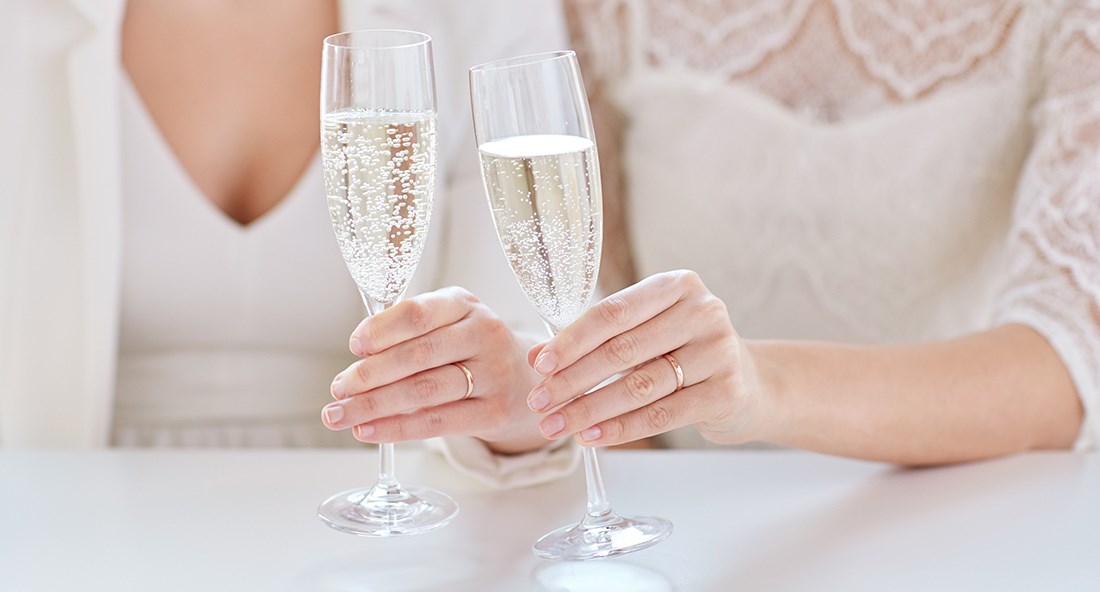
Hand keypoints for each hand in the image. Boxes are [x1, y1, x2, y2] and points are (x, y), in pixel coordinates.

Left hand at [321, 287, 545, 453]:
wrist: (523, 380)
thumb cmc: (469, 350)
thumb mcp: (447, 323)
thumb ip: (409, 332)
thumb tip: (358, 360)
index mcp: (464, 304)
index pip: (419, 313)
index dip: (382, 329)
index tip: (354, 346)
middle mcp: (484, 333)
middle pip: (419, 355)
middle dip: (370, 374)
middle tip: (338, 389)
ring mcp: (494, 373)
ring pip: (425, 391)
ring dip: (374, 405)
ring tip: (339, 415)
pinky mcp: (495, 411)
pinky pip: (438, 423)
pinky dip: (397, 429)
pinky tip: (368, 431)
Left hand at [526, 270, 768, 446]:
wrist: (750, 384)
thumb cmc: (685, 353)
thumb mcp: (644, 335)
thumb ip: (595, 340)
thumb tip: (538, 359)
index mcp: (676, 286)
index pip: (613, 312)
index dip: (572, 339)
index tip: (541, 364)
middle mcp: (702, 312)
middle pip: (622, 350)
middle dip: (573, 380)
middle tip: (539, 403)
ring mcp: (719, 351)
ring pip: (639, 386)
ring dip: (590, 409)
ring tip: (556, 425)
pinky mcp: (727, 392)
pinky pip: (662, 414)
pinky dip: (621, 428)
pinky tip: (592, 436)